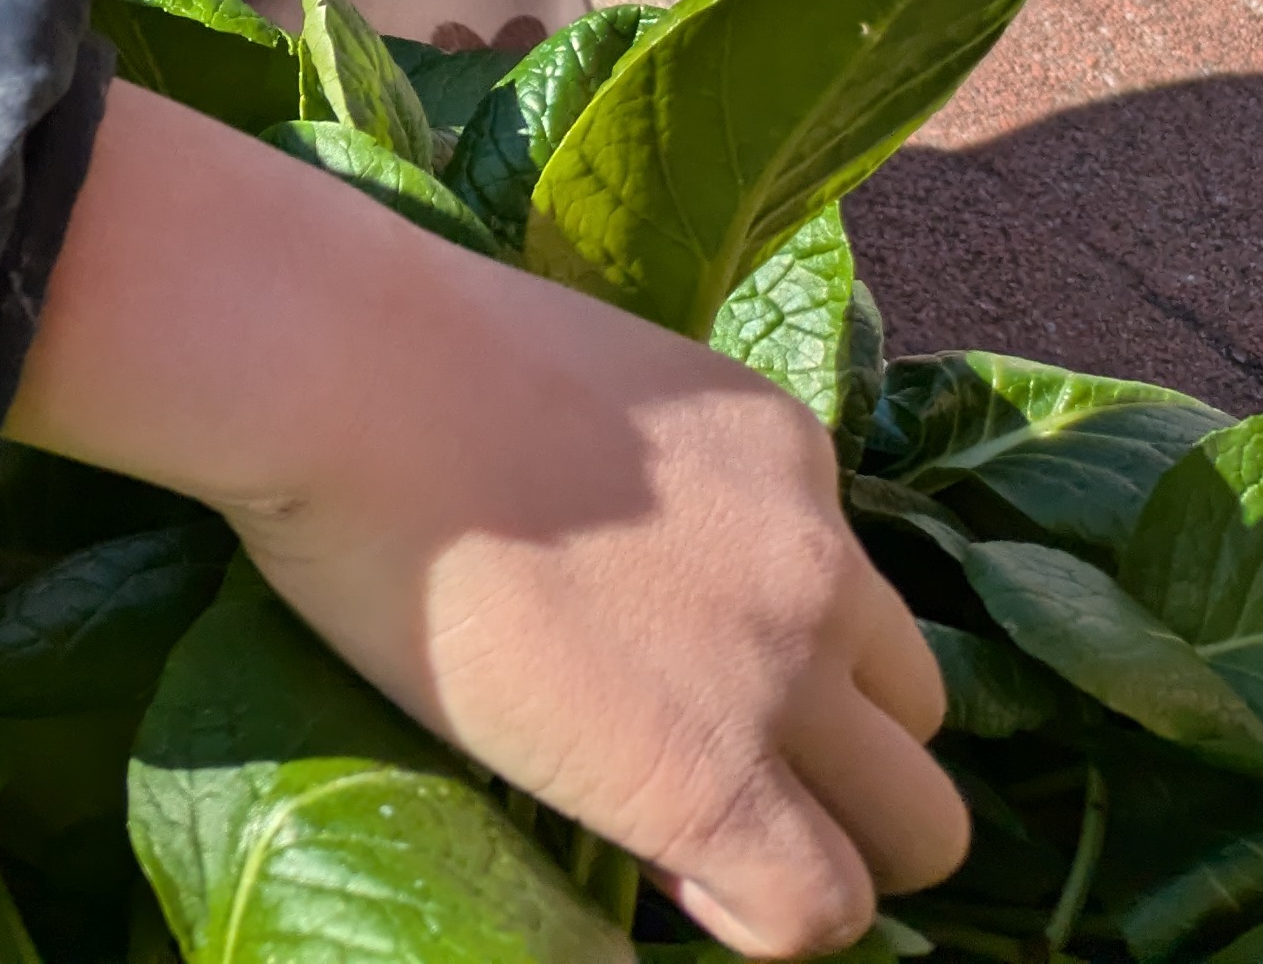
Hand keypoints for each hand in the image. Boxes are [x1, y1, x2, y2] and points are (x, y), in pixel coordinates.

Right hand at [18, 89, 966, 957]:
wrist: (340, 375)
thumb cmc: (386, 354)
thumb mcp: (571, 393)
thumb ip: (631, 486)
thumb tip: (591, 559)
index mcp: (780, 449)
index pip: (850, 598)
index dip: (786, 665)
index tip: (681, 679)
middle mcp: (816, 557)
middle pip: (923, 715)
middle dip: (841, 764)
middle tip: (714, 768)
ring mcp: (779, 669)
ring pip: (920, 827)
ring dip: (823, 844)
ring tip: (695, 838)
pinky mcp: (712, 776)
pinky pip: (814, 903)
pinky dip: (757, 915)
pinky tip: (664, 874)